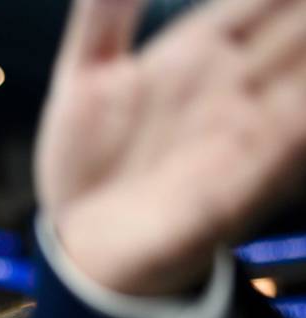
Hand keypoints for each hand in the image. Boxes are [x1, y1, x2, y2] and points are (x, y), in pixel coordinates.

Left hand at [36, 0, 305, 295]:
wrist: (83, 243)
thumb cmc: (89, 160)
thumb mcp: (84, 79)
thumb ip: (103, 17)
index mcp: (196, 52)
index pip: (256, 0)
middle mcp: (231, 85)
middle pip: (292, 31)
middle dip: (300, 18)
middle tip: (303, 12)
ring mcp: (243, 130)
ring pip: (300, 78)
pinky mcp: (241, 182)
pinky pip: (291, 141)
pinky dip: (299, 121)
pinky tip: (298, 109)